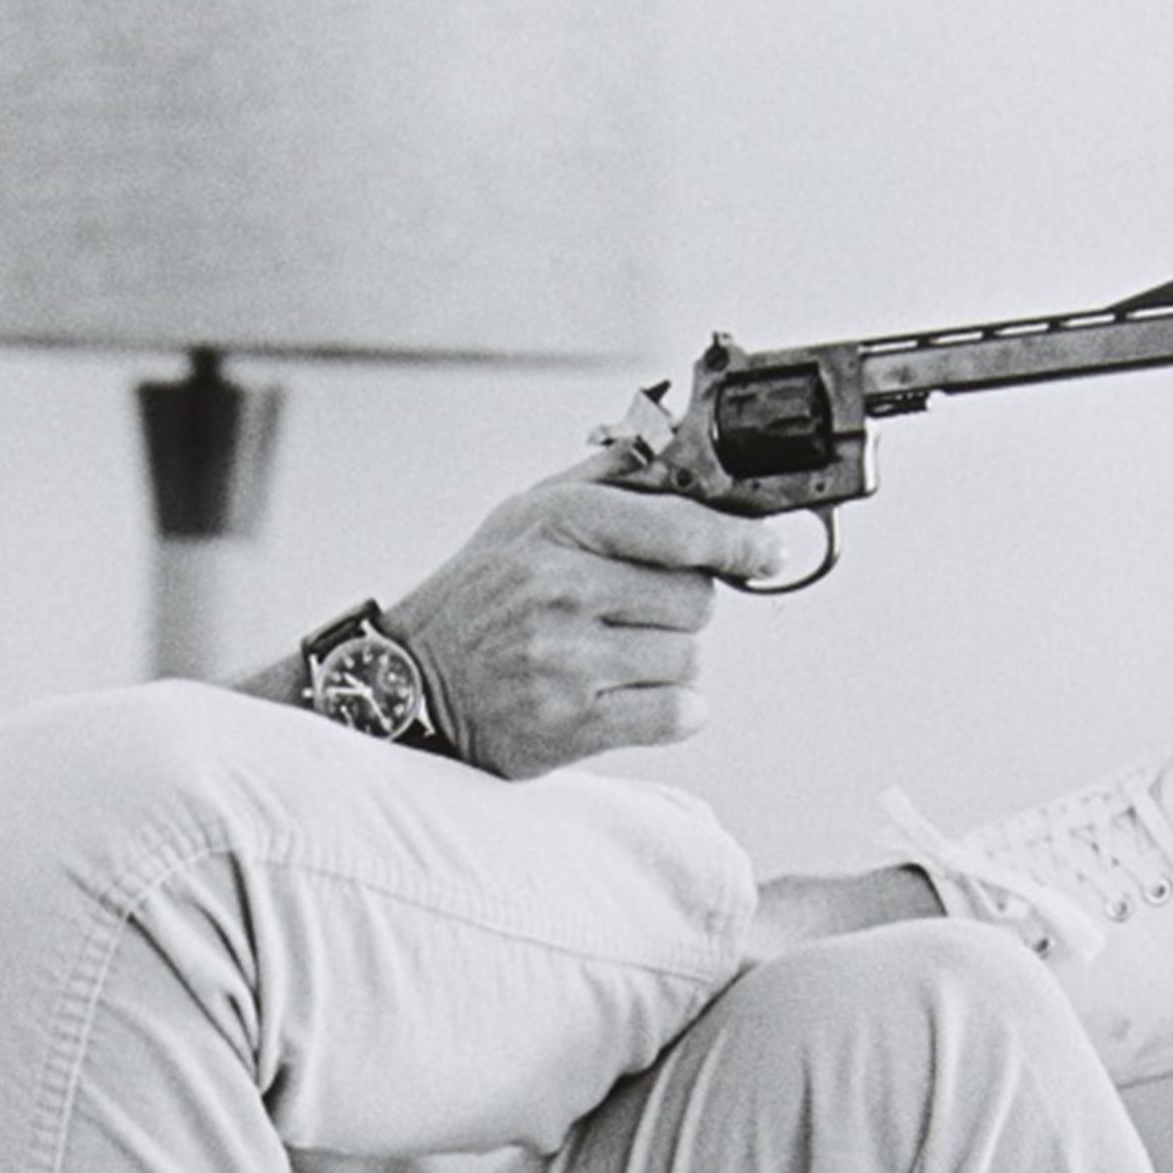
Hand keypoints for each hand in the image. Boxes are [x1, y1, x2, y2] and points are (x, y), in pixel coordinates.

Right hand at [387, 459, 791, 776]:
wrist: (406, 684)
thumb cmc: (476, 598)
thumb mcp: (524, 516)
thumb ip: (605, 481)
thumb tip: (682, 448)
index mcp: (554, 526)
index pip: (678, 527)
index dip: (738, 539)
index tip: (767, 550)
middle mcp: (558, 589)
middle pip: (695, 597)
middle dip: (681, 607)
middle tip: (635, 614)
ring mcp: (564, 661)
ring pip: (688, 657)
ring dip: (668, 660)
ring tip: (614, 657)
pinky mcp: (570, 724)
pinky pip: (676, 713)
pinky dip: (672, 709)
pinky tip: (634, 697)